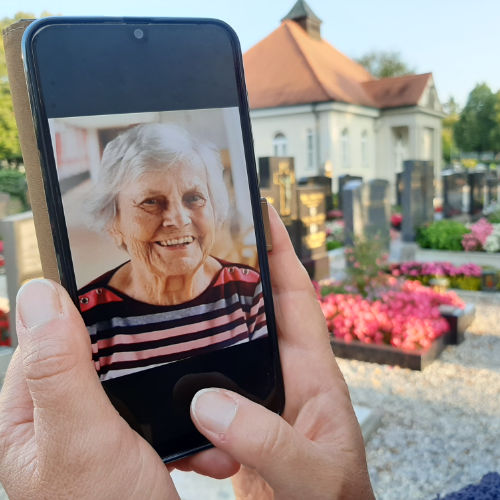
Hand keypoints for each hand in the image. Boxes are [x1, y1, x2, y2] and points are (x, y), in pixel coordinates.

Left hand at [0, 280, 178, 499]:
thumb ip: (57, 369)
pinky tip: (197, 427)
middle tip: (174, 334)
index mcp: (29, 411)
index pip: (47, 333)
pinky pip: (156, 407)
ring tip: (195, 383)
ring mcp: (98, 432)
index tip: (124, 286)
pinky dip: (181, 414)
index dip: (82, 305)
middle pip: (98, 352)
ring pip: (134, 377)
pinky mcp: (130, 443)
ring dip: (168, 380)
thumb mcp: (79, 440)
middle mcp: (60, 418)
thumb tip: (39, 294)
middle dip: (139, 346)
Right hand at [185, 206, 374, 498]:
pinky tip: (169, 407)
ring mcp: (260, 398)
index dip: (282, 251)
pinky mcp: (240, 423)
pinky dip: (187, 396)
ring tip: (167, 322)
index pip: (298, 296)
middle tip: (195, 253)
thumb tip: (208, 403)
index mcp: (313, 374)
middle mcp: (286, 377)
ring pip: (226, 351)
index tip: (264, 213)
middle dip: (229, 282)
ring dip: (200, 342)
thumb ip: (267, 440)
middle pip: (256, 313)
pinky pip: (208, 395)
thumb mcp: (312, 475)